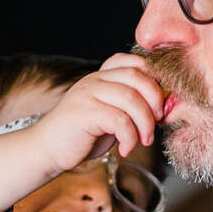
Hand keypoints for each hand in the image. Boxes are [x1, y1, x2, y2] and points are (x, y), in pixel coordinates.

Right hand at [27, 54, 167, 171]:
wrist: (48, 149)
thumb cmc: (82, 134)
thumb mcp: (110, 114)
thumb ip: (130, 105)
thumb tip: (164, 107)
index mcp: (102, 76)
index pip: (134, 62)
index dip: (154, 79)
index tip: (160, 102)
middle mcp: (95, 80)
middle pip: (137, 77)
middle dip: (155, 100)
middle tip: (158, 121)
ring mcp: (88, 94)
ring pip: (131, 99)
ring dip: (145, 123)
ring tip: (144, 140)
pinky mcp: (84, 113)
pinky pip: (119, 120)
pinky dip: (130, 137)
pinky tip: (125, 148)